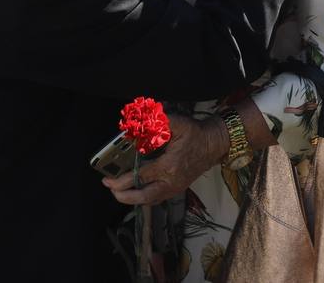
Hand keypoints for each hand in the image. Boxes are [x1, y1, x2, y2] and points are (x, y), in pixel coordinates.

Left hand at [103, 113, 228, 205]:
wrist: (214, 144)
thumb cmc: (195, 133)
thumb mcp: (177, 123)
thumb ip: (156, 124)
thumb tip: (136, 124)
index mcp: (169, 166)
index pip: (141, 177)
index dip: (123, 180)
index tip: (109, 180)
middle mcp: (171, 182)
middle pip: (144, 197)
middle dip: (124, 196)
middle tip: (111, 189)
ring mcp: (175, 188)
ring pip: (150, 201)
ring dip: (133, 199)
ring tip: (119, 191)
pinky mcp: (177, 189)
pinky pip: (157, 199)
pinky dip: (143, 198)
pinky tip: (135, 192)